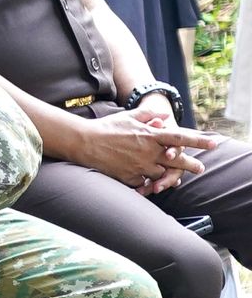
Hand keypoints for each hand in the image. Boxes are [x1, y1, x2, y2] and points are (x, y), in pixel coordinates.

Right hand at [77, 108, 216, 188]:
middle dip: (191, 165)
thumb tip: (164, 116)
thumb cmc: (106, 127)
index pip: (180, 138)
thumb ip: (148, 114)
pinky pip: (144, 182)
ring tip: (171, 177)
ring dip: (167, 175)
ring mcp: (140, 166)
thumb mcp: (128, 116)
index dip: (198, 140)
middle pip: (177, 161)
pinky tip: (147, 183)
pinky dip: (146, 183)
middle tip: (199, 168)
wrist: (84, 142)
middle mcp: (148, 152)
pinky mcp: (130, 177)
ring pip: (162, 174)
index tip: (214, 143)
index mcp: (150, 135)